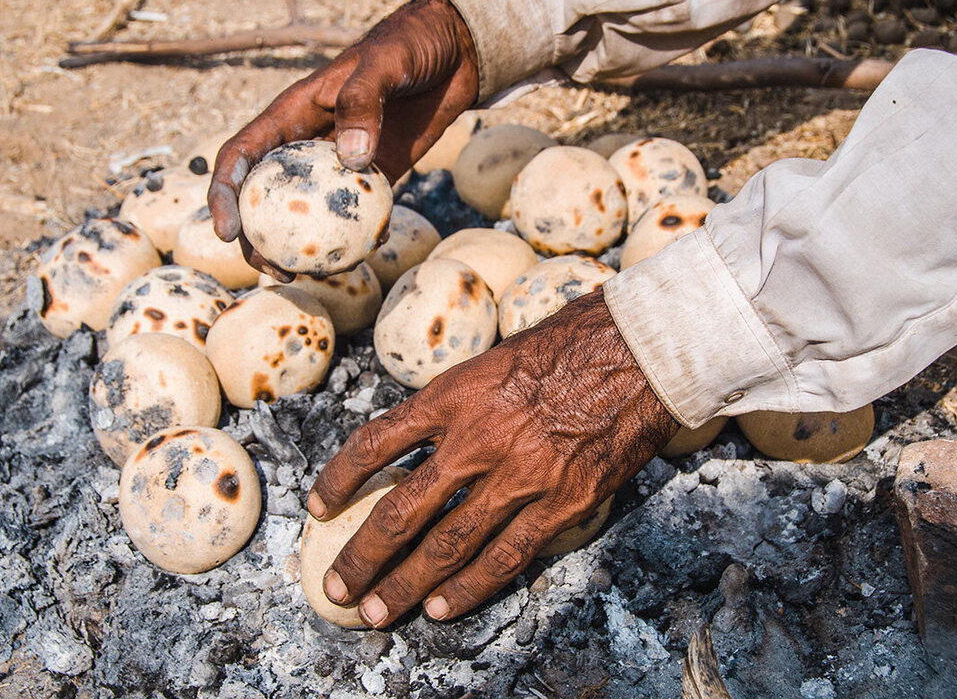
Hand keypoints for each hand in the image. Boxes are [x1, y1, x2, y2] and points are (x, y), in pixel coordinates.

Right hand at [207, 0, 478, 280]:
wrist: (456, 49)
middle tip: (274, 269)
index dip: (224, 194)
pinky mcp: (379, 174)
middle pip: (265, 196)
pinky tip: (372, 250)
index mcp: (293, 113)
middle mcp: (309, 142)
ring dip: (304, 247)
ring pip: (309, 213)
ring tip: (312, 276)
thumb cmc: (411, 45)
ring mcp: (343, 163)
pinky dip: (359, 235)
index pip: (242, 155)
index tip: (226, 232)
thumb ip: (363, 102)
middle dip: (257, 238)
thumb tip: (351, 159)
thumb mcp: (385, 63)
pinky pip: (360, 212)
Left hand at [306, 290, 678, 626]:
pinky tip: (439, 607)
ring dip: (405, 584)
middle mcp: (478, 439)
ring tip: (375, 612)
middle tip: (338, 588)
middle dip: (364, 556)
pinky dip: (468, 587)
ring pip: (447, 544)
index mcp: (454, 395)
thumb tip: (418, 437)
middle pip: (401, 510)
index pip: (376, 442)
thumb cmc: (568, 344)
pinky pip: (504, 557)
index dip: (339, 479)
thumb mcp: (493, 359)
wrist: (639, 352)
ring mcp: (520, 476)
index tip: (317, 506)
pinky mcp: (561, 504)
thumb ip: (454, 402)